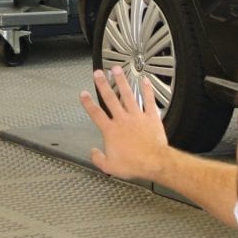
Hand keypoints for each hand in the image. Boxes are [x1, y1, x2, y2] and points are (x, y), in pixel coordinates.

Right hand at [80, 67, 171, 182]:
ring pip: (128, 94)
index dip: (88, 103)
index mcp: (111, 131)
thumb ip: (98, 158)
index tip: (84, 94)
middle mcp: (123, 120)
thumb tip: (93, 153)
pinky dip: (147, 90)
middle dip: (103, 84)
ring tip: (117, 70)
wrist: (154, 162)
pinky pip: (148, 100)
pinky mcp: (151, 117)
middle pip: (110, 98)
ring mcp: (137, 116)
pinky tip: (145, 81)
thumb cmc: (134, 164)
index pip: (96, 113)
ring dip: (122, 81)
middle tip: (98, 73)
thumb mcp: (110, 167)